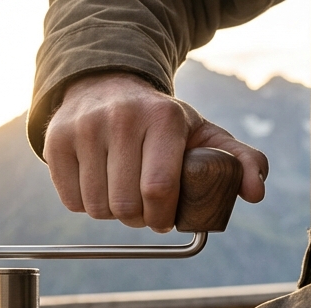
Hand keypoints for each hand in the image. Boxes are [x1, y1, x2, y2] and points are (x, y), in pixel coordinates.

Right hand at [44, 71, 268, 231]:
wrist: (106, 84)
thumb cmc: (160, 120)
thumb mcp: (203, 133)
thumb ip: (239, 160)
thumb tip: (255, 193)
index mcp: (163, 118)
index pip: (159, 189)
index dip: (162, 216)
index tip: (164, 218)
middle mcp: (121, 118)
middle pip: (126, 205)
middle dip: (138, 219)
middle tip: (143, 210)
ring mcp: (84, 128)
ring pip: (96, 207)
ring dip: (111, 214)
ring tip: (121, 196)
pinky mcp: (56, 141)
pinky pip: (71, 199)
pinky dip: (85, 204)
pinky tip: (97, 186)